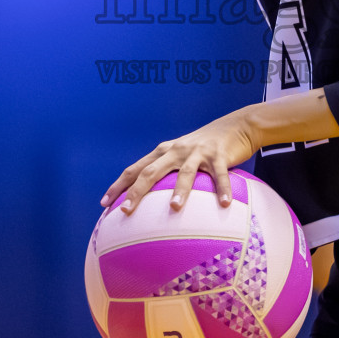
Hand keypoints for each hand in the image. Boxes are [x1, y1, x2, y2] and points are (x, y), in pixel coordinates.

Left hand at [101, 110, 257, 214]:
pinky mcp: (219, 155)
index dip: (118, 186)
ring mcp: (197, 152)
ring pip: (185, 173)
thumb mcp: (181, 155)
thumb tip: (151, 204)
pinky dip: (222, 189)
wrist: (234, 126)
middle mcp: (176, 151)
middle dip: (137, 191)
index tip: (104, 204)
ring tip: (174, 209)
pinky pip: (220, 175)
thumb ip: (167, 172)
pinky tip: (224, 205)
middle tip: (126, 211)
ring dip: (180, 191)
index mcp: (163, 152)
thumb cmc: (203, 147)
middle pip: (151, 171)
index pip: (134, 170)